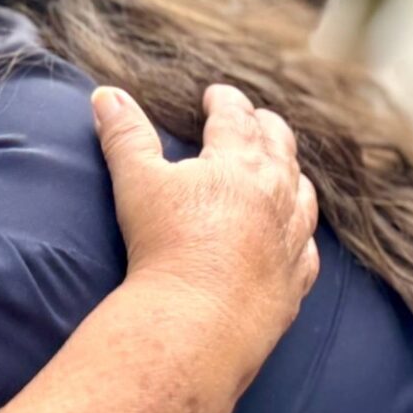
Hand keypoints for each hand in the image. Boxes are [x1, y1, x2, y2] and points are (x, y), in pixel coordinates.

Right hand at [93, 83, 319, 361]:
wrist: (197, 319)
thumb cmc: (165, 244)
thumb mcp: (137, 181)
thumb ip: (124, 135)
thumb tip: (106, 94)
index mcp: (238, 162)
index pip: (236, 118)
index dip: (225, 101)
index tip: (216, 94)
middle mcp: (275, 194)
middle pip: (279, 148)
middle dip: (266, 128)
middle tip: (257, 118)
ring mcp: (290, 238)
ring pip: (302, 195)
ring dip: (292, 174)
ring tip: (284, 167)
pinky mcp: (293, 281)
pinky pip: (306, 250)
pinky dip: (302, 236)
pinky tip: (298, 238)